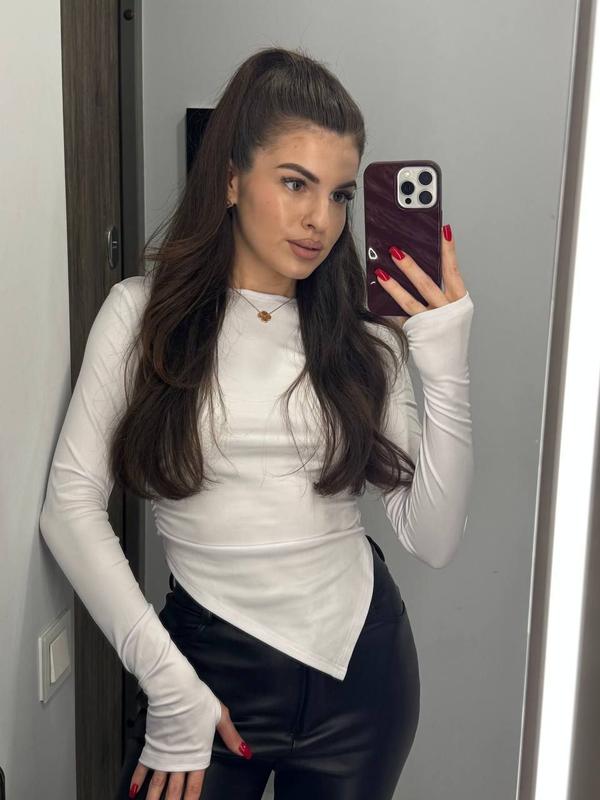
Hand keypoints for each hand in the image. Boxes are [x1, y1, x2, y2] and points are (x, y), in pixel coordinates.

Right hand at [128, 700, 252, 798]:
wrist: (174, 689)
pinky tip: (133, 791)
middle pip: (174, 790)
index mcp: (197, 755)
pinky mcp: (152, 745)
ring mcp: (164, 753)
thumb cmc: (198, 699)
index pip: (195, 786)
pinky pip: (143, 767)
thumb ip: (231, 737)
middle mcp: (179, 759)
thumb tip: (246, 753)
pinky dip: (138, 780)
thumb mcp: (220, 716)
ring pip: (157, 783)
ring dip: (154, 799)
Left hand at [375, 223, 467, 326]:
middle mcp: (449, 311)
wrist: (448, 368)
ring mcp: (433, 323)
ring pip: (410, 300)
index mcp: (460, 301)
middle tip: (395, 249)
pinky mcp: (418, 334)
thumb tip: (412, 269)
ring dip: (393, 284)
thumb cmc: (447, 336)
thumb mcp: (449, 312)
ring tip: (380, 271)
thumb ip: (436, 294)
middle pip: (427, 283)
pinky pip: (400, 315)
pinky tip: (377, 292)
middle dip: (410, 266)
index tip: (443, 230)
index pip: (453, 271)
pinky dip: (389, 304)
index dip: (449, 251)